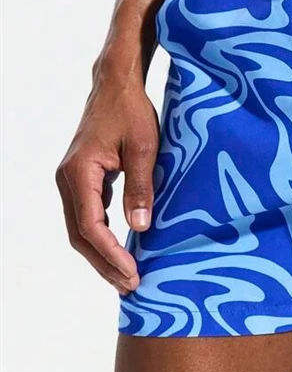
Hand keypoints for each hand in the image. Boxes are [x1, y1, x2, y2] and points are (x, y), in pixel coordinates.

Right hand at [56, 76, 158, 293]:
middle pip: (80, 234)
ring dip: (102, 253)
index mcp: (79, 173)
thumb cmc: (131, 111)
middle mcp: (68, 180)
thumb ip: (140, 187)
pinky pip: (88, 214)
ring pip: (81, 227)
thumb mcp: (143, 148)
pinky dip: (102, 235)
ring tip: (125, 276)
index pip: (91, 226)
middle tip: (129, 286)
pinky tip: (121, 248)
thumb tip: (140, 227)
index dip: (111, 254)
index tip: (132, 273)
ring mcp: (72, 180)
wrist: (116, 85)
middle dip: (104, 263)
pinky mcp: (83, 178)